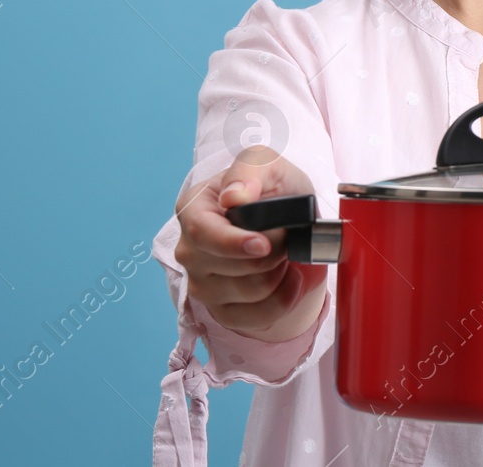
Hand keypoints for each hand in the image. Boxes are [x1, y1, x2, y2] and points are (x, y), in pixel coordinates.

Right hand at [174, 145, 327, 342]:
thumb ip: (250, 169)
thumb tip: (233, 195)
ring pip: (246, 293)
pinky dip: (282, 300)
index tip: (264, 243)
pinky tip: (292, 279)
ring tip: (287, 254)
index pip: (201, 234)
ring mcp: (202, 283)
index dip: (233, 243)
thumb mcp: (266, 163)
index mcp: (193, 208)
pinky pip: (254, 319)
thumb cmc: (270, 187)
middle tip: (287, 235)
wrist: (289, 217)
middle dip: (270, 254)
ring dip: (279, 274)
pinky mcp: (221, 310)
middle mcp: (190, 249)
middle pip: (227, 268)